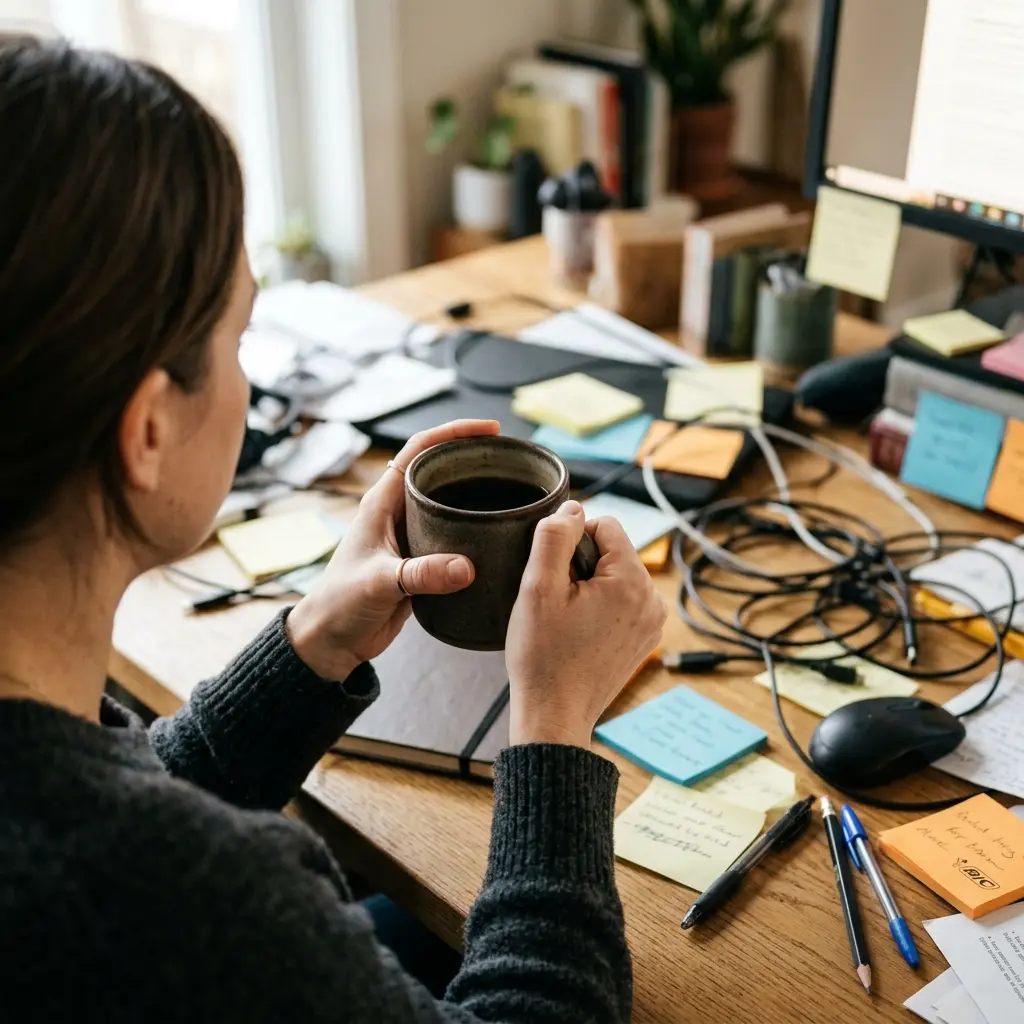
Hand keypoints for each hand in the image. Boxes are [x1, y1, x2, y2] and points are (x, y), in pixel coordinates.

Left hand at [286, 419, 500, 679]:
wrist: (332, 640)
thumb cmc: (341, 604)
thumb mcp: (381, 584)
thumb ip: (422, 574)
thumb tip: (467, 566)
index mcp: (382, 501)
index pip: (419, 449)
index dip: (453, 432)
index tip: (490, 430)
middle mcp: (397, 511)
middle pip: (440, 469)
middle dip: (474, 458)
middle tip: (511, 459)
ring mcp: (410, 535)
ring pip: (449, 502)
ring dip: (477, 494)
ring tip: (514, 490)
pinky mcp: (421, 561)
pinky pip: (453, 535)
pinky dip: (476, 529)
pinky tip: (499, 535)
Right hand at [505, 500, 666, 748]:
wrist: (554, 715)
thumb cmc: (543, 656)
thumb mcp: (537, 588)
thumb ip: (554, 536)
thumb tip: (572, 508)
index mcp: (632, 581)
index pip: (605, 525)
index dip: (571, 538)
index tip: (551, 571)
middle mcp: (653, 599)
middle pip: (613, 550)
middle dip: (581, 563)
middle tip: (555, 600)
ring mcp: (653, 622)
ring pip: (616, 575)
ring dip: (590, 584)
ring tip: (565, 618)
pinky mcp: (645, 638)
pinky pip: (622, 601)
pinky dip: (600, 606)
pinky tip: (577, 631)